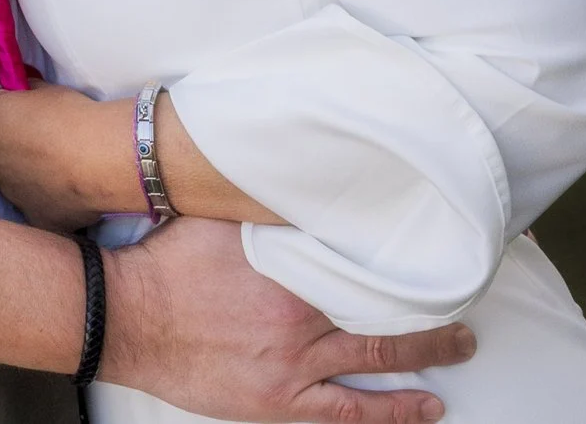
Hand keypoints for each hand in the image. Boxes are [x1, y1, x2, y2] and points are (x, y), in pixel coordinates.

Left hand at [0, 81, 121, 230]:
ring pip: (17, 181)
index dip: (14, 111)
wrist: (101, 158)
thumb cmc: (71, 116)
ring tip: (65, 170)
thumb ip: (28, 93)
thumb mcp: (45, 89)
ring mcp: (9, 192)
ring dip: (33, 175)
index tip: (34, 114)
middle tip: (50, 144)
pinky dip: (52, 200)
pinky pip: (40, 207)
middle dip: (18, 146)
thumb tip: (26, 94)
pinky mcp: (34, 216)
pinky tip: (73, 192)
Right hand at [105, 217, 473, 422]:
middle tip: (462, 306)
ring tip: (459, 347)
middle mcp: (301, 317)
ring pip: (377, 359)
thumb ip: (260, 209)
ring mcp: (293, 364)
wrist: (123, 316)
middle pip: (382, 311)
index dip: (404, 261)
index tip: (434, 254)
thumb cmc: (164, 265)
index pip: (364, 262)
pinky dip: (391, 409)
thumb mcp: (215, 221)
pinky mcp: (278, 400)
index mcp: (289, 268)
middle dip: (428, 310)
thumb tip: (300, 184)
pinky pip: (348, 411)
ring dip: (424, 355)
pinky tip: (423, 406)